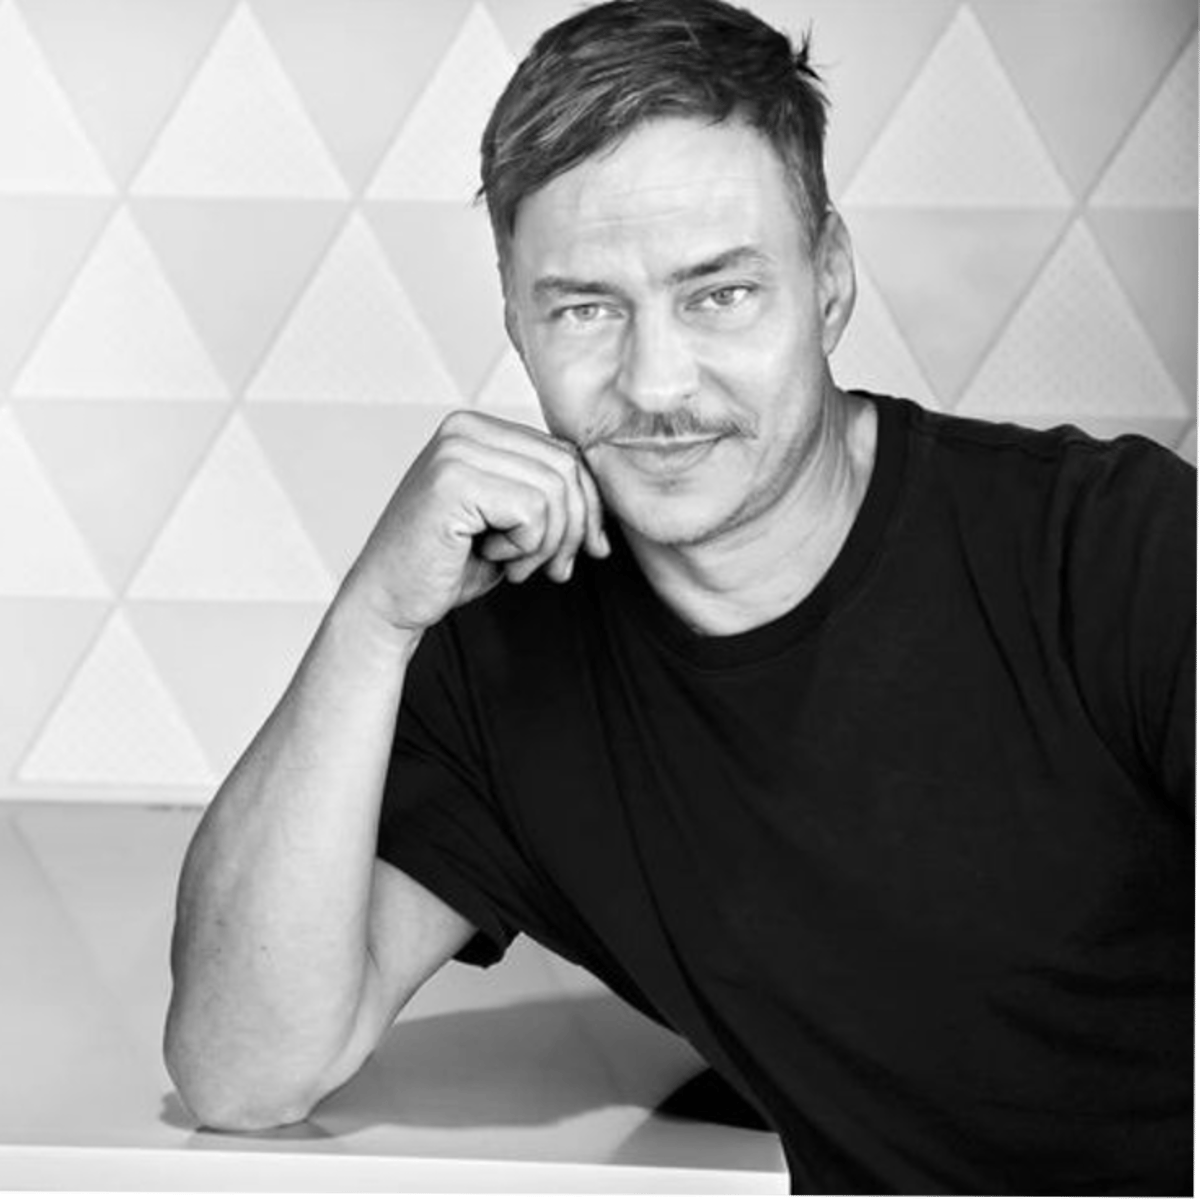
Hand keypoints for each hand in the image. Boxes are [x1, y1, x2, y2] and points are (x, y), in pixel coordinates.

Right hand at [343, 411, 608, 636]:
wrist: (389, 601)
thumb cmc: (448, 564)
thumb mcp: (511, 521)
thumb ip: (548, 496)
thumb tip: (607, 502)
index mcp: (477, 427)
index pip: (565, 452)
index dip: (588, 504)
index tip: (587, 548)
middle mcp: (463, 427)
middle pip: (566, 467)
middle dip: (574, 528)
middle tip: (554, 569)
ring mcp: (455, 450)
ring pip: (554, 490)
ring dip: (548, 543)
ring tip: (517, 566)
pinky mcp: (453, 481)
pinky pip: (532, 511)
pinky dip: (525, 547)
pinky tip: (493, 559)